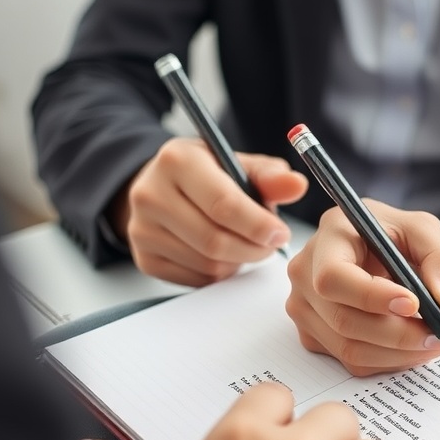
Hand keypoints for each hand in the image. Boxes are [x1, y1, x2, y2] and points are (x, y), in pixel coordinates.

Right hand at [109, 137, 307, 285]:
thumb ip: (270, 176)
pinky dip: (220, 273)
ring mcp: (142, 229)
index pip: (222, 204)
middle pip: (214, 240)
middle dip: (253, 248)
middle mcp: (150, 194)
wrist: (163, 186)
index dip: (258, 224)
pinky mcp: (144, 259)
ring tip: (246, 244)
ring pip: (208, 264)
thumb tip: (297, 185)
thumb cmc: (209, 174)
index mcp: (177, 160)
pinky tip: (224, 254)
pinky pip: (196, 279)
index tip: (280, 233)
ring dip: (239, 261)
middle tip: (270, 244)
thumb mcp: (239, 165)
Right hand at [285, 200, 439, 375]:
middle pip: (343, 320)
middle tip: (438, 334)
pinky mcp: (313, 333)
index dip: (372, 297)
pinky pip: (350, 361)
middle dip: (398, 334)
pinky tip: (410, 346)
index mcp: (329, 235)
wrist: (376, 246)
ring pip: (348, 348)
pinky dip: (387, 361)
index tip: (414, 305)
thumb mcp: (424, 230)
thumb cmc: (394, 234)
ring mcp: (304, 306)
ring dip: (398, 353)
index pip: (334, 276)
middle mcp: (306, 272)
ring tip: (432, 341)